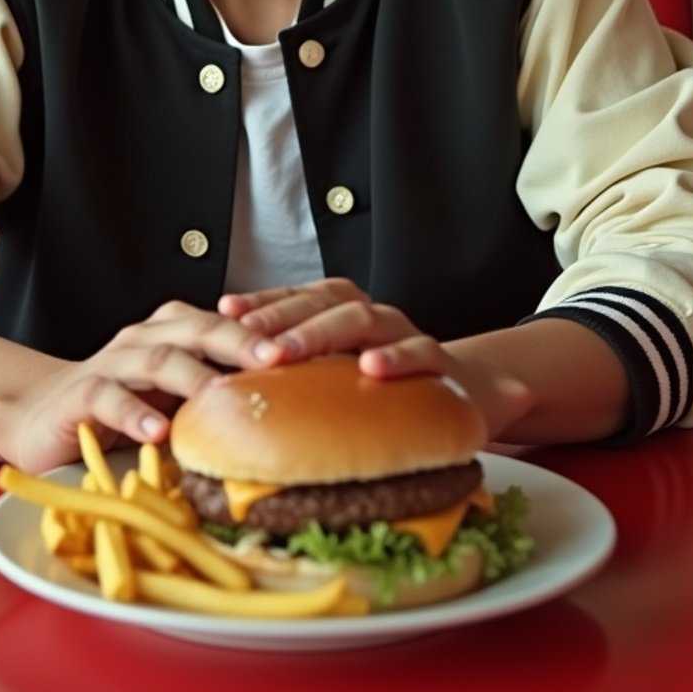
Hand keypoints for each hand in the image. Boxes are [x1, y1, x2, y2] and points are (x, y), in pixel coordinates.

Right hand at [0, 299, 267, 473]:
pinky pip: (108, 398)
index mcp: (174, 332)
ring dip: (193, 376)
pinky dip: (134, 414)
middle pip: (200, 329)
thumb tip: (291, 410)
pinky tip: (158, 433)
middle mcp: (146, 339)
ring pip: (158, 359)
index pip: (227, 323)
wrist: (37, 416)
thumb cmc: (120, 408)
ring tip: (222, 396)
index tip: (307, 347)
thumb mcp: (173, 397)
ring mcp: (112, 364)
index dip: (266, 331)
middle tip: (278, 359)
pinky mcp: (80, 396)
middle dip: (242, 341)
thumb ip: (217, 394)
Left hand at [218, 278, 532, 441]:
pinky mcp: (440, 362)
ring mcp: (405, 333)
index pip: (298, 295)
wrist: (468, 396)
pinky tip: (370, 368)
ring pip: (361, 319)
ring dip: (320, 333)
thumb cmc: (386, 391)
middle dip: (280, 317)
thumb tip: (229, 383)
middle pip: (322, 303)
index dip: (262, 300)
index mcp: (344, 312)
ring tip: (284, 353)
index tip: (225, 310)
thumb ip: (299, 373)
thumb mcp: (341, 376)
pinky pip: (420, 351)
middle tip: (247, 338)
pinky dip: (396, 357)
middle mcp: (371, 314)